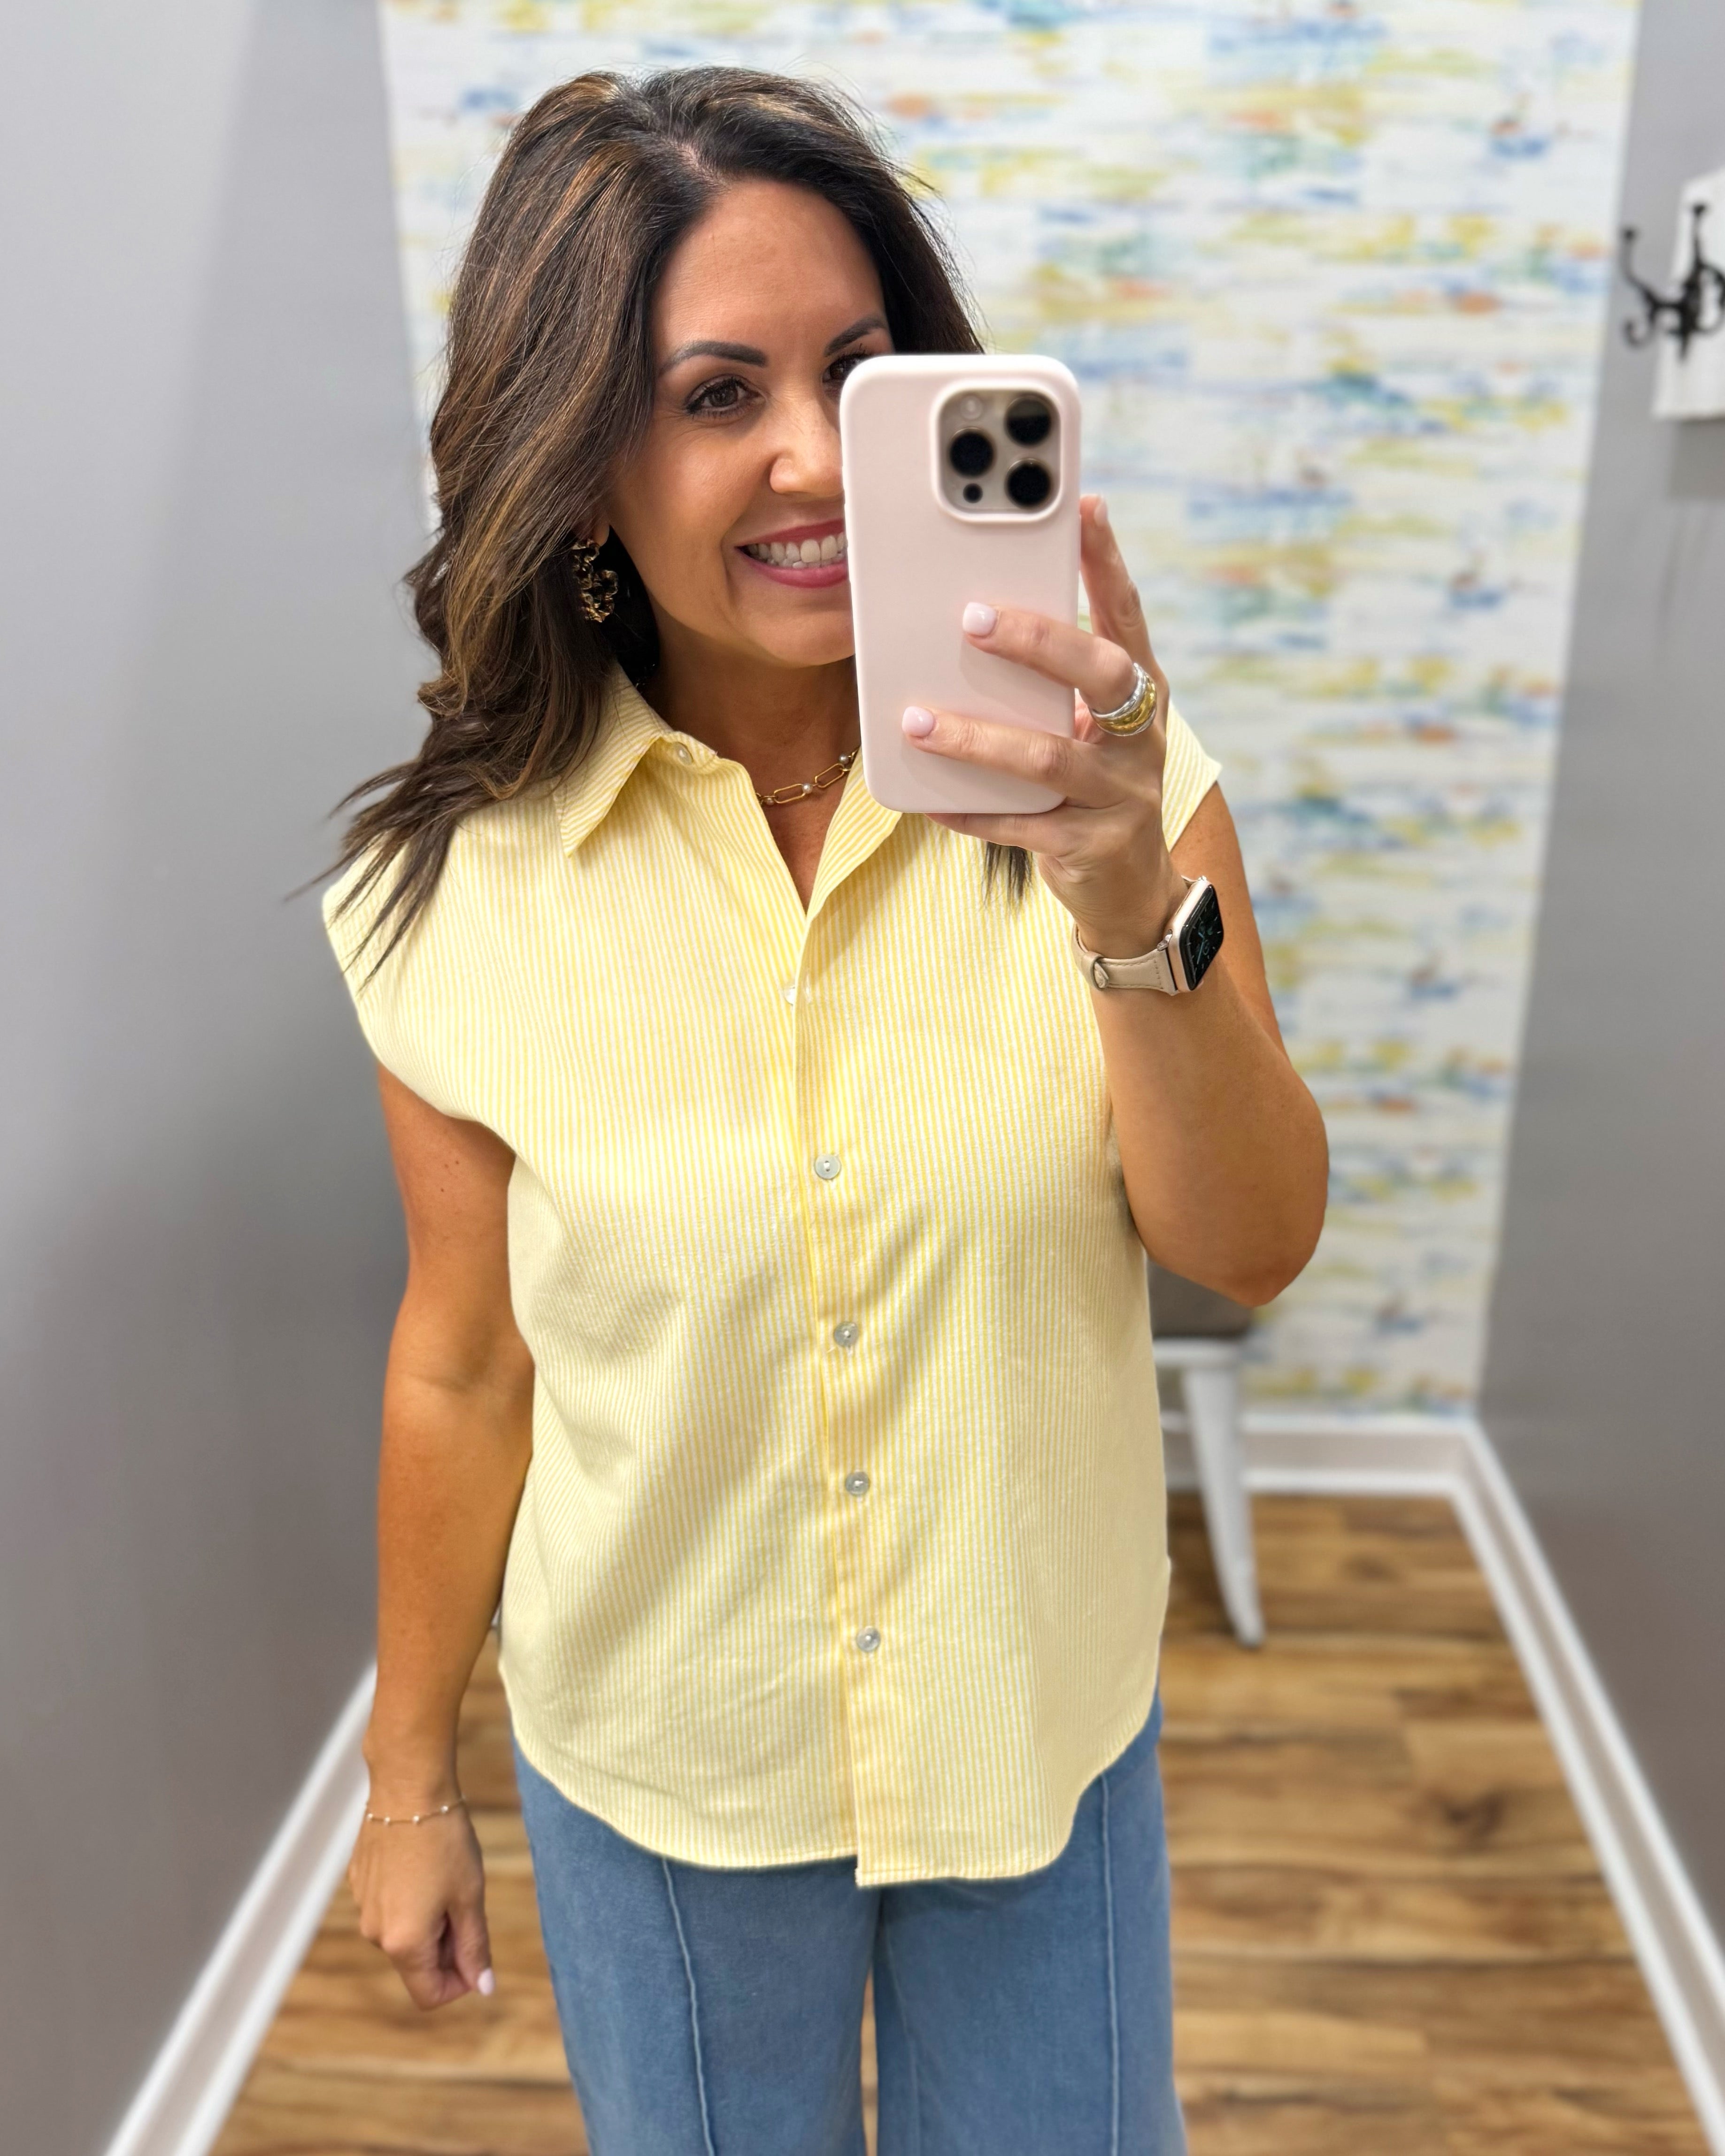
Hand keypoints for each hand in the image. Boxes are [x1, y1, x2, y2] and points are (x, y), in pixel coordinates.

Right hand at [348, 1794, 493, 2010]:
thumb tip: (484, 1988)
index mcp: (403, 1943)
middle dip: (446, 1947)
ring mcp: (363, 1906)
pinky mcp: (359, 1882)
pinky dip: (410, 1899)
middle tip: (466, 1902)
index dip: (460, 1983)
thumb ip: (475, 1947)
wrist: (408, 1787)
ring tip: (445, 1878)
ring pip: (403, 1934)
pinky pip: (389, 1906)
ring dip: (429, 1921)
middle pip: (417, 1964)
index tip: (478, 1951)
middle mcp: (375, 1933)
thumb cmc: (445, 1841)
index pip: (429, 1995)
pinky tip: (423, 1864)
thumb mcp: (469, 1896)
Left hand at [902, 494, 1184, 956]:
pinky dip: (970, 810)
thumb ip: (1049, 687)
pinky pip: (1020, 825)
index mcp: (1143, 696)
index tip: (1083, 507)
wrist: (1129, 892)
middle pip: (1103, 675)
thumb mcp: (1084, 730)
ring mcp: (1122, 796)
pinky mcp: (1091, 847)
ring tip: (916, 720)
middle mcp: (1143, 739)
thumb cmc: (1093, 790)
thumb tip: (970, 624)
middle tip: (972, 618)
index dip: (1109, 562)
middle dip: (1039, 641)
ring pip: (1048, 757)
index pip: (1128, 616)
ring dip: (977, 737)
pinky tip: (927, 800)